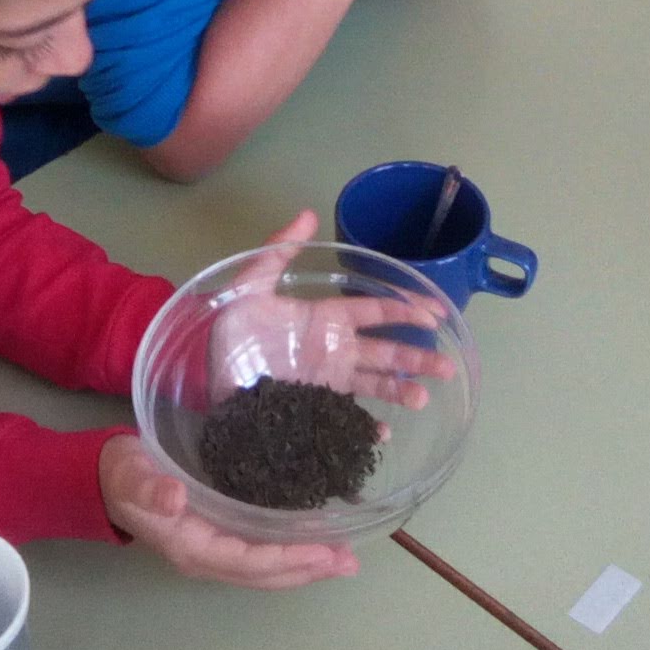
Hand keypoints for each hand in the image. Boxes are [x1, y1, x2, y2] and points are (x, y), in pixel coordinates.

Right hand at [98, 432, 355, 589]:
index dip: (289, 560)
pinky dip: (290, 551)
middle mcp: (207, 557)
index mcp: (191, 547)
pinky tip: (313, 541)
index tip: (325, 553)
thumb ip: (149, 488)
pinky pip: (261, 553)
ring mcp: (213, 551)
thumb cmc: (122, 474)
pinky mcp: (218, 537)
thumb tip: (174, 498)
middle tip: (350, 562)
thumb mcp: (131, 475)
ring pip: (266, 568)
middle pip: (265, 574)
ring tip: (343, 558)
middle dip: (308, 570)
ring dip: (305, 565)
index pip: (249, 562)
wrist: (107, 478)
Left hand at [208, 211, 457, 410]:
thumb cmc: (229, 328)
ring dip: (400, 391)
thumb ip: (279, 251)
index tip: (434, 315)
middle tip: (447, 368)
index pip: (376, 311)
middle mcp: (334, 350)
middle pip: (385, 353)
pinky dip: (364, 428)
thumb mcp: (249, 284)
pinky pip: (345, 418)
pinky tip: (381, 435)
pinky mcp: (312, 408)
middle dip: (418, 358)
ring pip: (373, 385)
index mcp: (326, 318)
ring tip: (422, 400)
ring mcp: (326, 382)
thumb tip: (308, 214)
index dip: (406, 311)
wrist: (202, 373)